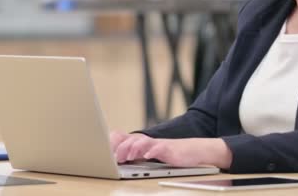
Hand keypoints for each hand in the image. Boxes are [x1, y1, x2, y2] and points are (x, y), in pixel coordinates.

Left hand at [110, 130, 231, 168]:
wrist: (193, 151)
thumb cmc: (170, 154)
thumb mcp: (150, 155)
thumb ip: (135, 154)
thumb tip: (116, 159)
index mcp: (141, 142)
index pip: (122, 137)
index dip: (112, 143)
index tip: (104, 153)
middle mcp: (147, 141)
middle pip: (129, 140)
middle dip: (119, 149)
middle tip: (113, 159)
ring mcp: (157, 144)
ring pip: (142, 142)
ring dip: (133, 149)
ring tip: (127, 157)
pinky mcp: (168, 148)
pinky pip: (158, 148)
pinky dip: (152, 151)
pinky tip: (147, 156)